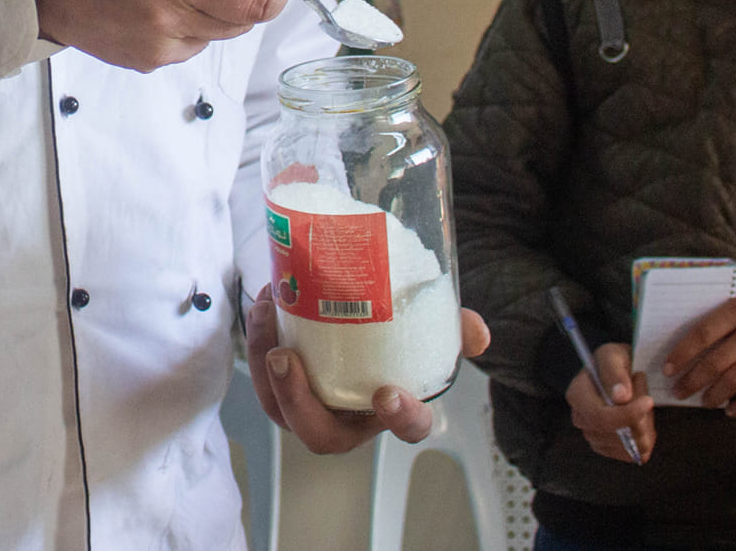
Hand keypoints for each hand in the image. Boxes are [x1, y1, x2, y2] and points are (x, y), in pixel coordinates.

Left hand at [246, 286, 490, 453]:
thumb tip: (476, 332)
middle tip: (286, 359)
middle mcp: (346, 417)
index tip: (389, 394)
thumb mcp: (425, 330)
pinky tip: (267, 304)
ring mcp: (309, 406)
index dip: (401, 418)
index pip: (406, 428)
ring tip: (267, 317)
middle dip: (297, 400)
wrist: (349, 324)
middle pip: (318, 432)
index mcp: (390, 410)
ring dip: (265, 367)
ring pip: (279, 406)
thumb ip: (453, 330)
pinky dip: (258, 342)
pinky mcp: (279, 386)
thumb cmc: (388, 341)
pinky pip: (261, 377)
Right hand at [565, 342, 655, 462]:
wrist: (620, 373)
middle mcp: (580, 418)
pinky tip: (644, 425)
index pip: (600, 416)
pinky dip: (642, 442)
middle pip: (613, 434)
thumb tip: (620, 397)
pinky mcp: (605, 446)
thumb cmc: (615, 362)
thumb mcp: (614, 355)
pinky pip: (628, 454)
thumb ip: (615, 372)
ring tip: (646, 409)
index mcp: (577, 394)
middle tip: (650, 402)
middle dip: (639, 423)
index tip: (649, 401)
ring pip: (624, 446)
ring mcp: (592, 434)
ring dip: (644, 430)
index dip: (627, 414)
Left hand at [663, 295, 735, 416]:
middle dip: (692, 380)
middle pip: (715, 361)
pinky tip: (729, 411)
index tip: (667, 369)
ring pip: (733, 381)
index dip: (682, 354)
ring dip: (713, 395)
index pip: (702, 333)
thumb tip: (688, 344)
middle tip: (678, 392)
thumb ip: (724, 320)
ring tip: (702, 401)